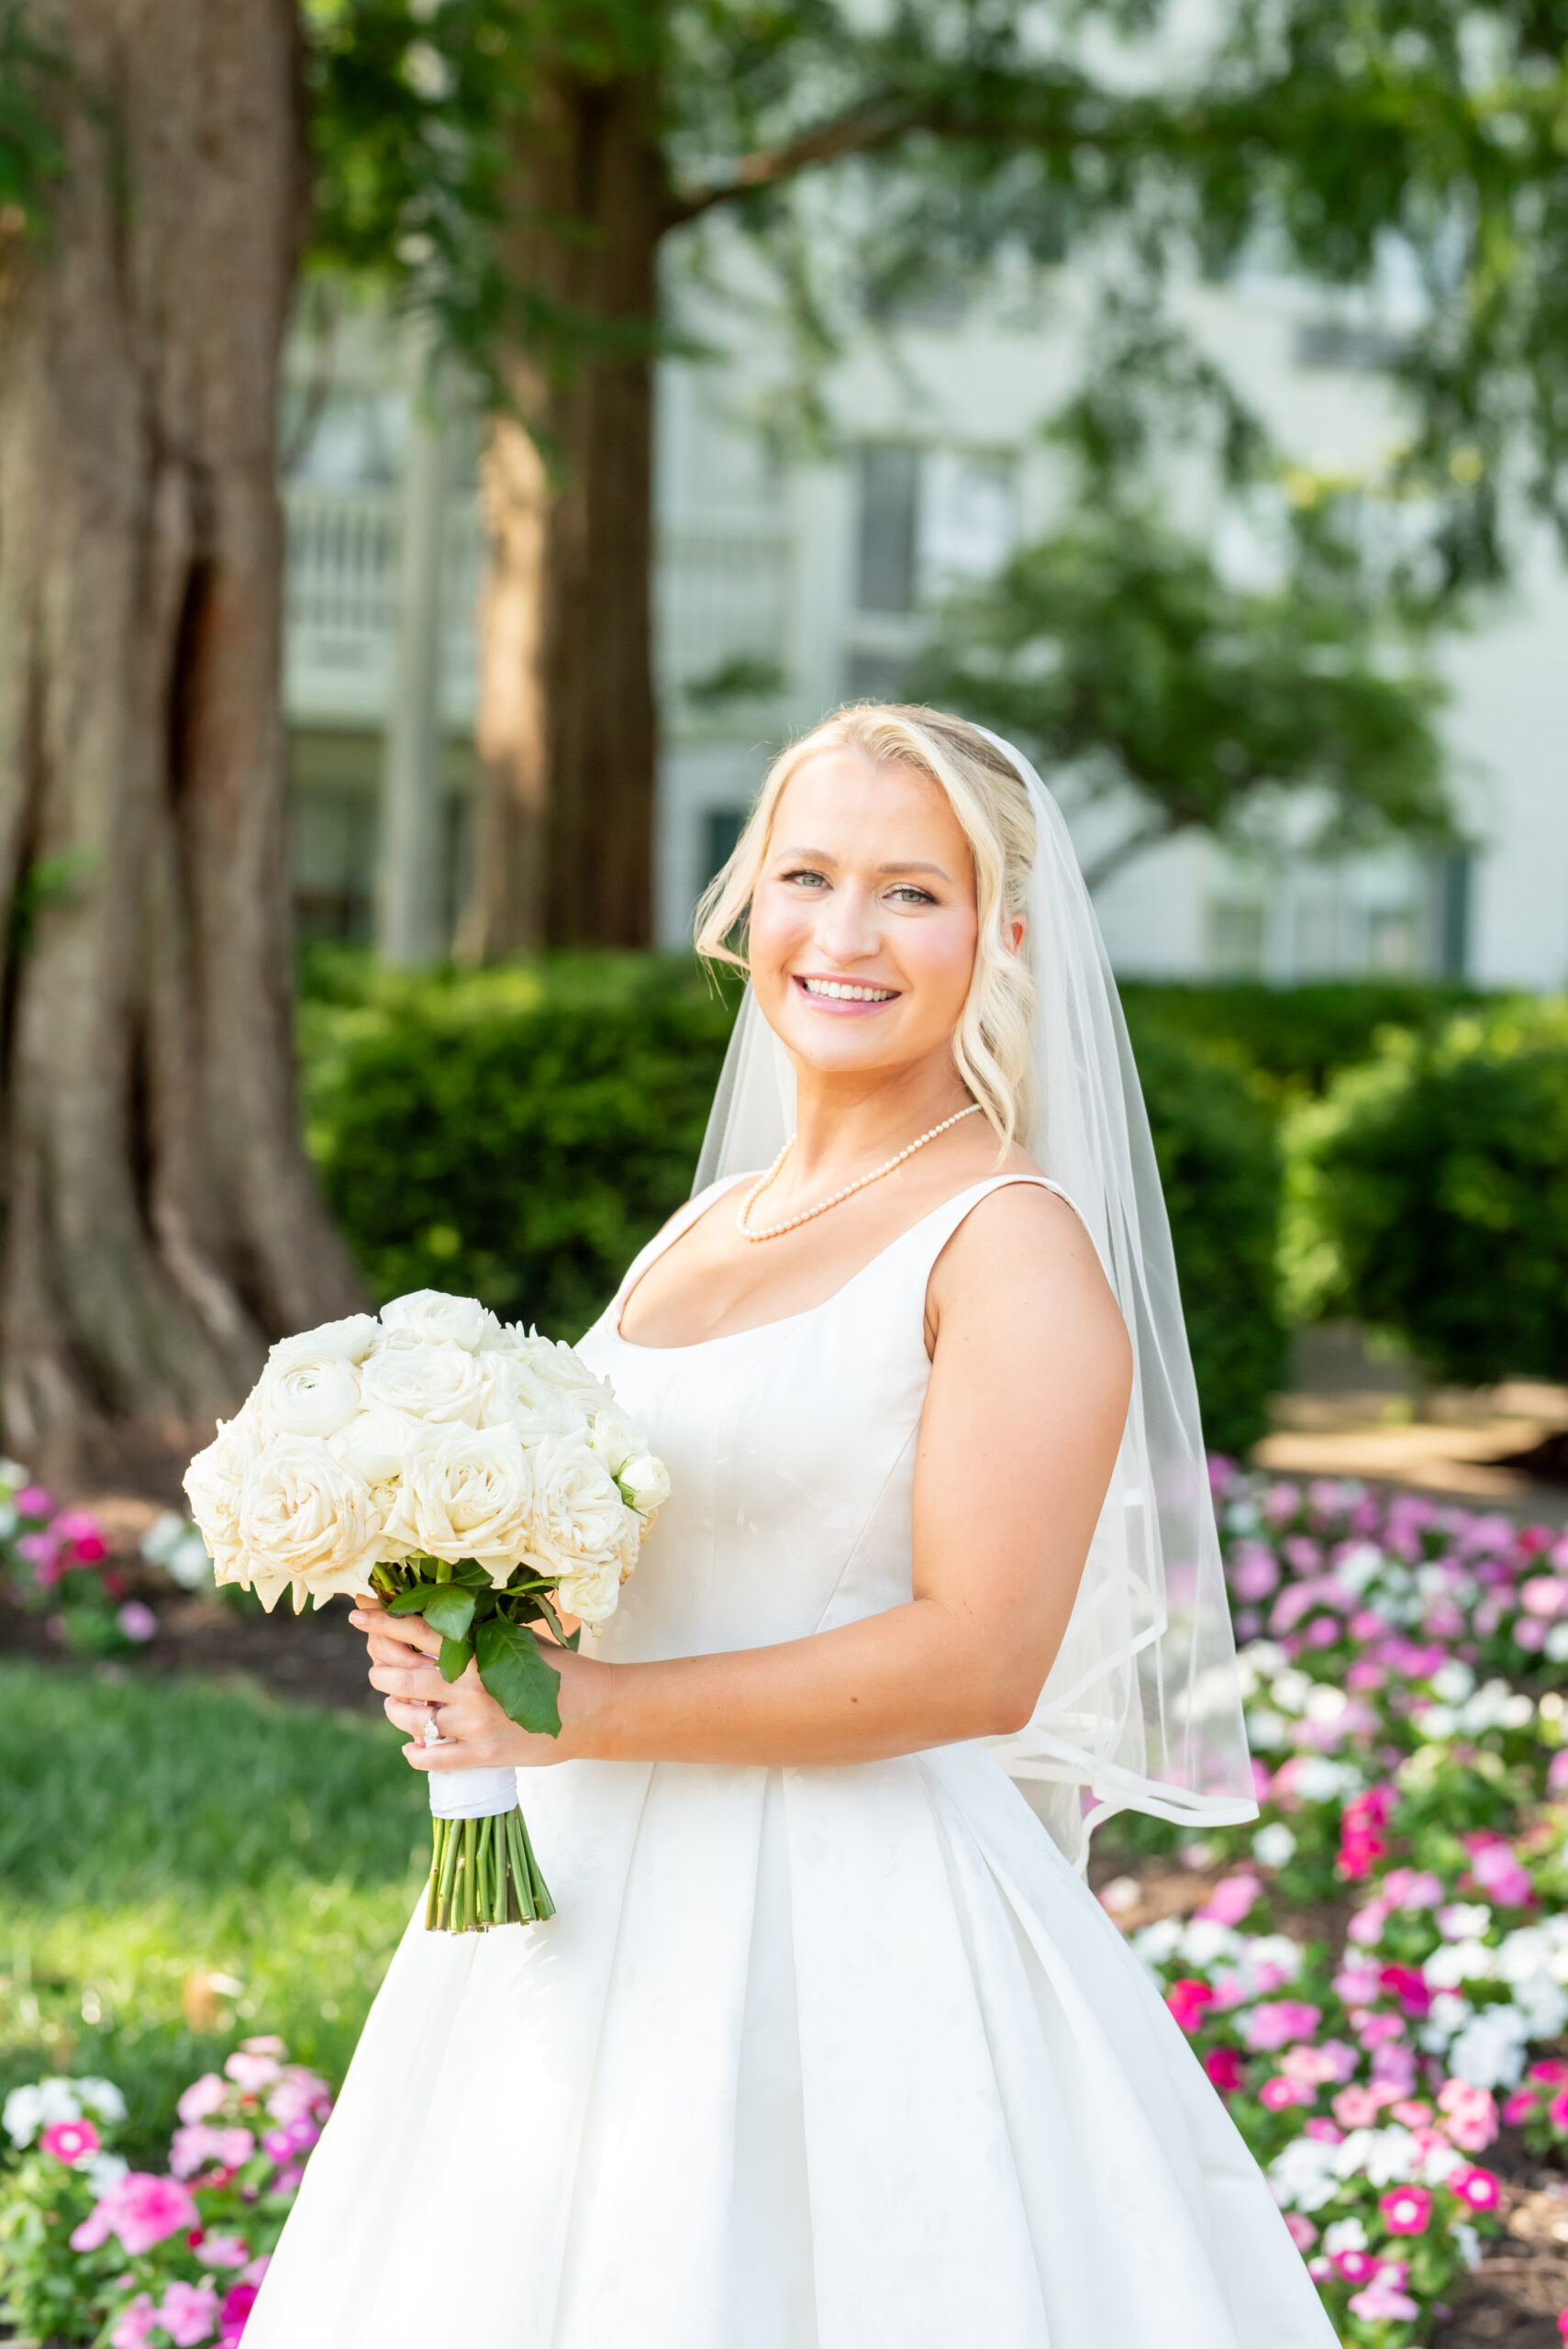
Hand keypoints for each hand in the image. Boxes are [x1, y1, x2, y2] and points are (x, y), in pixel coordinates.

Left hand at [349, 1596, 606, 1772]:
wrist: (594, 1711)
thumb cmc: (559, 1669)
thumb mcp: (519, 1641)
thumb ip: (480, 1635)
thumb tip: (440, 1621)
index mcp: (481, 1651)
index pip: (419, 1631)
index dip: (384, 1621)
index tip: (358, 1613)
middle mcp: (473, 1687)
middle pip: (403, 1676)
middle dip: (382, 1671)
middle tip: (379, 1669)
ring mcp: (475, 1724)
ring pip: (411, 1718)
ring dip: (396, 1710)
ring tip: (395, 1704)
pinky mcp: (483, 1755)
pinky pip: (433, 1758)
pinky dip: (416, 1753)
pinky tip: (412, 1746)